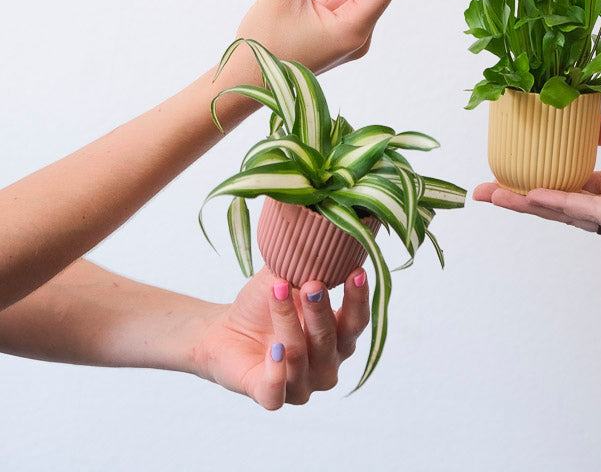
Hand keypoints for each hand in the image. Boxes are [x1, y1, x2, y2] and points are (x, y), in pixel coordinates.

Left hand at [194, 267, 369, 408]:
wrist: (223, 331)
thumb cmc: (263, 304)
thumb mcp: (286, 278)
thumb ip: (306, 261)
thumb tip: (323, 221)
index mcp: (339, 338)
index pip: (357, 322)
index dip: (358, 299)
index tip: (356, 272)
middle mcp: (326, 366)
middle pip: (331, 339)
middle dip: (321, 310)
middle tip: (312, 283)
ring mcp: (301, 385)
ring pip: (300, 357)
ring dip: (289, 321)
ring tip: (278, 288)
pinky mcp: (271, 397)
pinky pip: (277, 391)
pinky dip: (277, 371)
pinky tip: (274, 348)